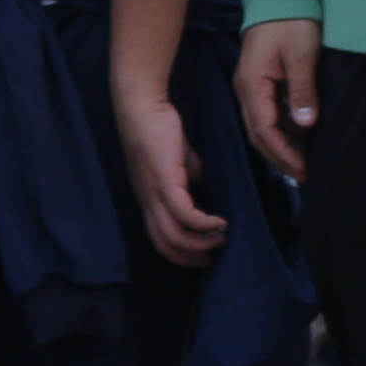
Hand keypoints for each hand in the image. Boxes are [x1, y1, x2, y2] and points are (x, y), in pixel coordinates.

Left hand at [115, 72, 225, 266]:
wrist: (144, 106)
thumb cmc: (160, 129)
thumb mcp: (181, 160)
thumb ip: (192, 176)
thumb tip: (208, 187)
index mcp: (148, 198)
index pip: (159, 238)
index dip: (180, 253)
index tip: (203, 256)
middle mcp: (147, 201)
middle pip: (164, 244)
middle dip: (190, 257)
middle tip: (212, 259)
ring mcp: (153, 193)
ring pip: (173, 235)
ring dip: (200, 243)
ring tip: (221, 239)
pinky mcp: (163, 181)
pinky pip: (184, 214)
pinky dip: (203, 224)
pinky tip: (219, 222)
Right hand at [232, 18, 321, 184]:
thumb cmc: (293, 22)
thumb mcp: (303, 55)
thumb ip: (302, 91)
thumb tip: (305, 125)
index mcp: (252, 84)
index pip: (264, 130)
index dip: (284, 154)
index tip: (305, 170)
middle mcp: (245, 89)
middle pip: (258, 134)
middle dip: (280, 158)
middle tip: (305, 175)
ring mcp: (250, 86)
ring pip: (260, 127)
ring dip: (280, 147)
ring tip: (303, 164)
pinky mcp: (259, 82)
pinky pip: (266, 115)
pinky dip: (280, 132)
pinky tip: (298, 140)